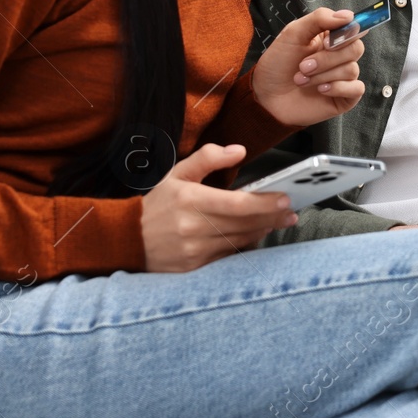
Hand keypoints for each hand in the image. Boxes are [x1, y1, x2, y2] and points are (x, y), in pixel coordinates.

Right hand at [140, 144, 298, 271]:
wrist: (127, 240)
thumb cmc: (157, 204)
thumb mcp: (177, 173)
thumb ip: (208, 158)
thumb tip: (239, 150)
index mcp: (190, 200)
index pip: (237, 204)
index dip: (264, 203)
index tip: (284, 199)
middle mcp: (193, 227)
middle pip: (243, 224)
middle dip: (271, 218)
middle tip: (290, 212)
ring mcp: (194, 250)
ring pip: (239, 241)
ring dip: (263, 231)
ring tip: (280, 221)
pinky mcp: (195, 267)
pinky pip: (228, 256)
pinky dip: (245, 244)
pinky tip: (256, 235)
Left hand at [250, 8, 366, 126]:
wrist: (266, 96)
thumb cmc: (277, 64)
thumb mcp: (292, 34)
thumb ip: (319, 19)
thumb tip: (348, 16)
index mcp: (330, 37)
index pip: (353, 28)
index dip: (345, 34)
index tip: (324, 43)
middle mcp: (339, 56)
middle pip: (355, 48)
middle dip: (327, 59)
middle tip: (303, 66)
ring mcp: (343, 77)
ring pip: (351, 69)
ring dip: (323, 75)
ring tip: (301, 80)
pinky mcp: (344, 97)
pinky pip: (357, 88)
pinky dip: (338, 88)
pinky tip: (320, 90)